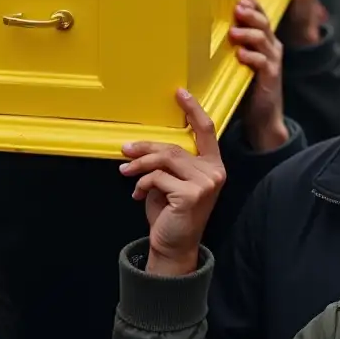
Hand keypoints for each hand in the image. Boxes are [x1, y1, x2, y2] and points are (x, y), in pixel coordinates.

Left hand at [120, 90, 225, 276]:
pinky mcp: (192, 195)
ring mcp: (206, 183)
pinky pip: (158, 178)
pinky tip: (137, 193)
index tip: (180, 92)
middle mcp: (214, 172)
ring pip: (165, 159)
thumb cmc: (170, 212)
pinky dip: (143, 183)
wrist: (173, 246)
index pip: (206, 130)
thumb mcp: (169, 182)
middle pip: (175, 147)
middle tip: (125, 149)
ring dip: (140, 164)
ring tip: (125, 170)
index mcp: (212, 165)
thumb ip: (165, 163)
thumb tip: (138, 145)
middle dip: (146, 147)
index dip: (193, 110)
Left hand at [229, 0, 287, 150]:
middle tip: (237, 8)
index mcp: (264, 40)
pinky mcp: (271, 77)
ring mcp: (273, 62)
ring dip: (248, 34)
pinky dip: (252, 57)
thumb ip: (232, 44)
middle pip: (263, 24)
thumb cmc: (247, 85)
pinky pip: (264, 63)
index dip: (253, 5)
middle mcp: (271, 47)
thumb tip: (208, 28)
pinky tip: (241, 54)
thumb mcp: (240, 60)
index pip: (261, 16)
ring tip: (233, 32)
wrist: (262, 114)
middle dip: (251, 14)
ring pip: (263, 40)